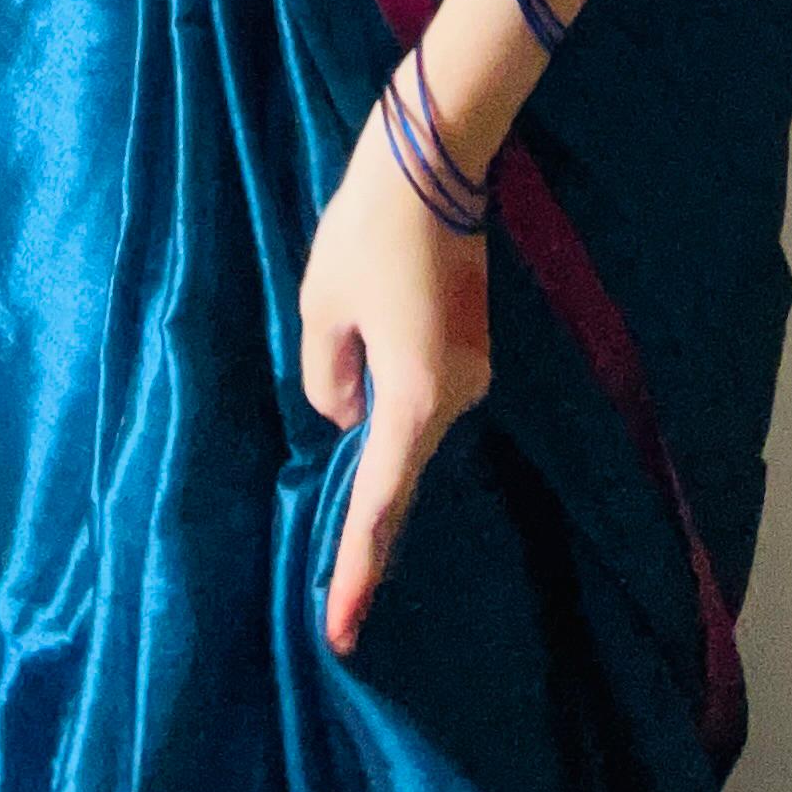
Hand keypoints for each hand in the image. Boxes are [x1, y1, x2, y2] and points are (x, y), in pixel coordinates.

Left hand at [298, 83, 492, 659]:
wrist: (436, 160)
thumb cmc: (369, 229)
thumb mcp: (321, 304)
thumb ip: (326, 376)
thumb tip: (345, 413)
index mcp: (414, 397)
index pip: (379, 502)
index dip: (357, 568)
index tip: (342, 631)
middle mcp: (454, 396)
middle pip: (398, 472)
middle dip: (366, 528)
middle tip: (338, 603)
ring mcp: (470, 370)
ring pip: (408, 429)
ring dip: (375, 451)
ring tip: (340, 494)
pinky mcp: (469, 343)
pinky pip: (421, 398)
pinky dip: (392, 414)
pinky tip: (363, 411)